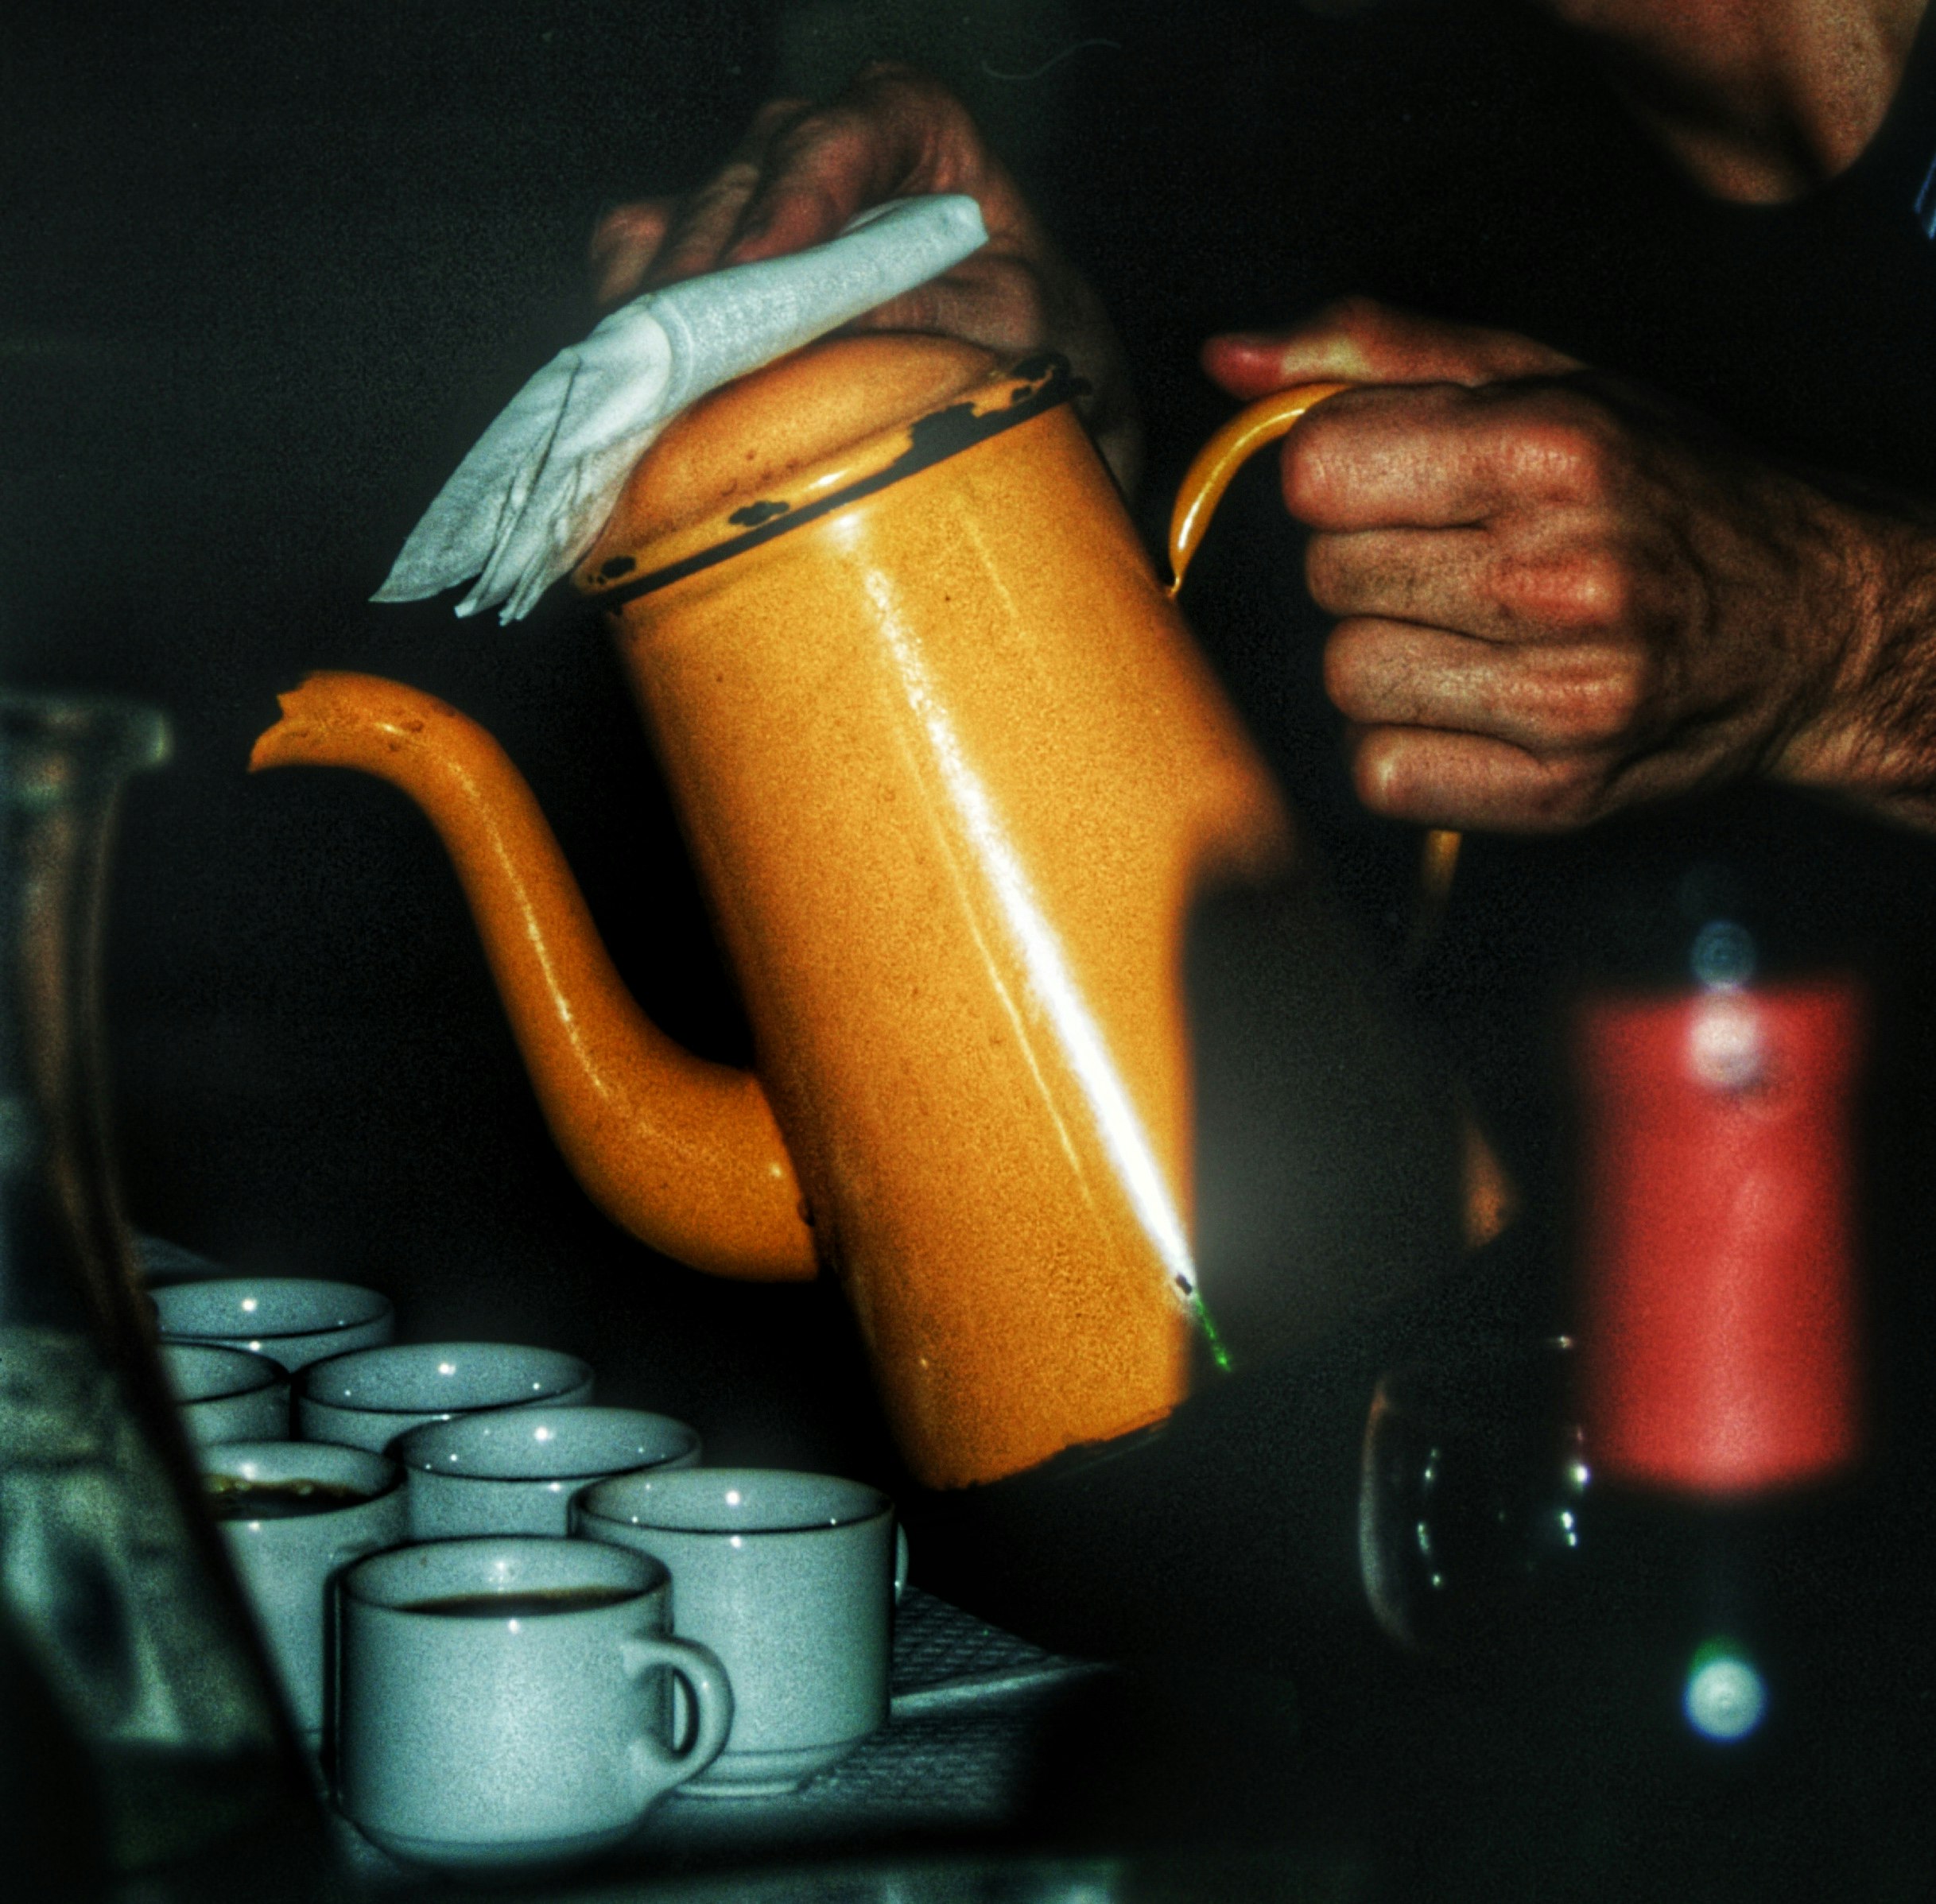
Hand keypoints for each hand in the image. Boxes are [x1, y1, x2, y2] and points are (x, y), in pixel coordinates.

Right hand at [591, 62, 1140, 487]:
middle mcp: (818, 144)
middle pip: (744, 185)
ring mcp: (750, 199)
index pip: (846, 133)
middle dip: (713, 273)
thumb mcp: (1011, 323)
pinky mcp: (700, 259)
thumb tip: (826, 328)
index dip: (799, 196)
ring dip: (660, 314)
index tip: (765, 268)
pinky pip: (634, 268)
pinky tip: (642, 387)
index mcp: (910, 122)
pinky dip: (632, 326)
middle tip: (692, 359)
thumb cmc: (1033, 338)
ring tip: (657, 390)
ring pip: (673, 225)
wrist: (1014, 385)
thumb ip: (928, 307)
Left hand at [1201, 297, 1932, 832]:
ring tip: (1471, 633)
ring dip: (1384, 657)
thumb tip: (1230, 360)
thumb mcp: (1550, 383)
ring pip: (1345, 679)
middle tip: (1458, 561)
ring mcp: (1564, 695)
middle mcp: (1563, 574)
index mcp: (1556, 448)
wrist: (1811, 628)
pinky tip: (1473, 705)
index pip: (1317, 472)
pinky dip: (1404, 744)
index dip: (1338, 477)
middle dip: (1370, 564)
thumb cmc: (1661, 493)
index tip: (1398, 486)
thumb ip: (1383, 357)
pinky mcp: (1556, 792)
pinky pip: (1379, 773)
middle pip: (1328, 577)